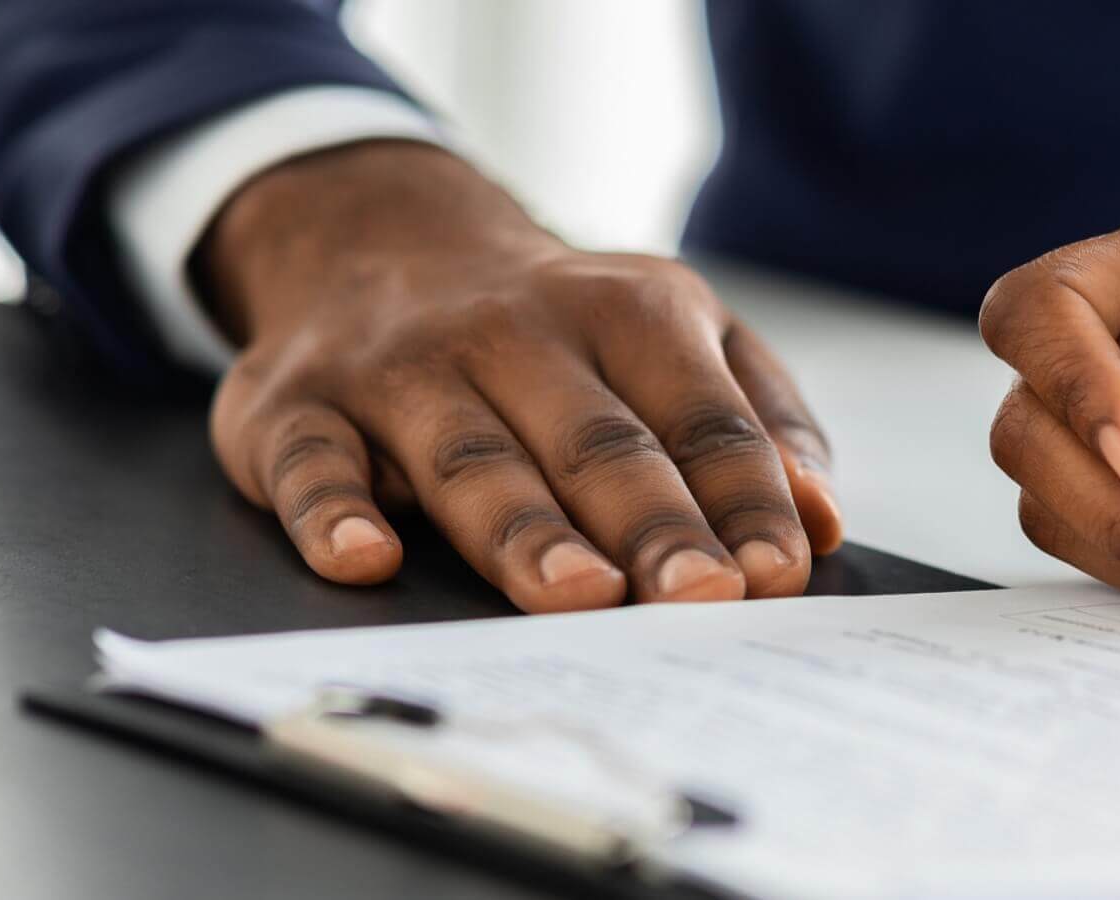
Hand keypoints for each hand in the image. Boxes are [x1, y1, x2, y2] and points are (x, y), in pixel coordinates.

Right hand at [200, 141, 840, 611]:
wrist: (376, 240)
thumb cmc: (559, 331)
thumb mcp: (678, 335)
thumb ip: (760, 419)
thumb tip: (820, 517)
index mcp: (628, 311)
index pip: (701, 416)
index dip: (743, 495)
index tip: (777, 571)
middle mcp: (514, 332)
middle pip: (596, 442)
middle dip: (652, 523)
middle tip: (697, 596)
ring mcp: (403, 369)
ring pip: (472, 460)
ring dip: (526, 530)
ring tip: (578, 594)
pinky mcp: (299, 407)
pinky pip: (314, 463)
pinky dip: (334, 512)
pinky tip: (366, 558)